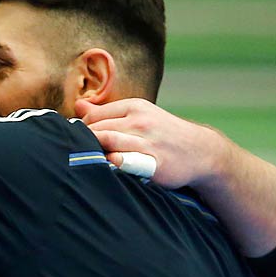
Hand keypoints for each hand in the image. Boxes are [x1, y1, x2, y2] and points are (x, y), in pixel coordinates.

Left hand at [69, 97, 230, 189]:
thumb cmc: (164, 134)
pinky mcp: (154, 163)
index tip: (76, 142)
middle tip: (74, 155)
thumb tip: (78, 105)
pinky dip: (110, 165)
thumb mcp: (140, 115)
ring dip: (92, 153)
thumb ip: (108, 112)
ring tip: (86, 162)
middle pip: (97, 129)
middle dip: (83, 143)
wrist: (200, 151)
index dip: (81, 131)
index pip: (94, 116)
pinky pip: (123, 162)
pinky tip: (104, 170)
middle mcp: (140, 121)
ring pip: (107, 142)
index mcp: (135, 106)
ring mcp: (147, 142)